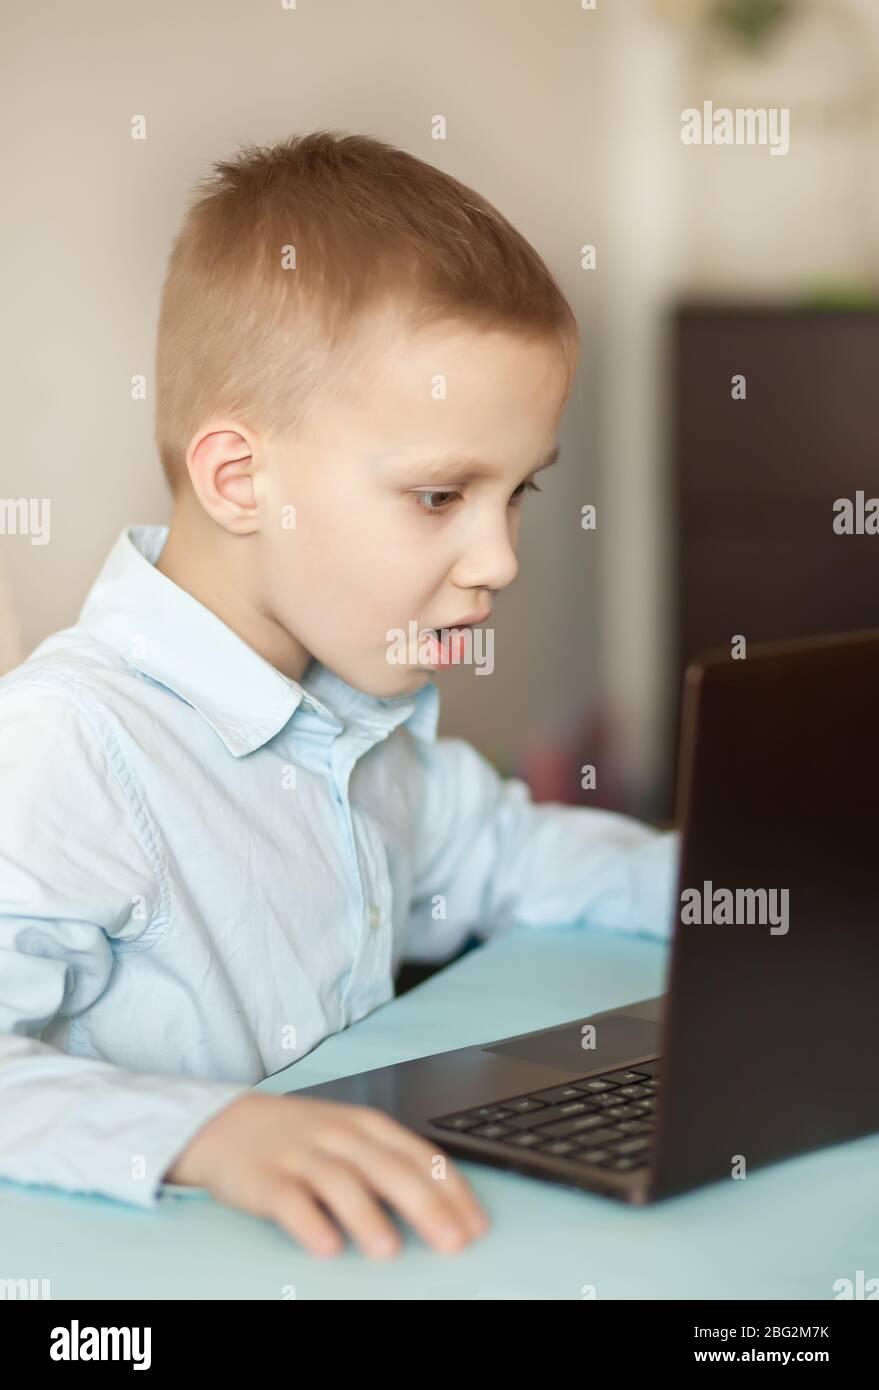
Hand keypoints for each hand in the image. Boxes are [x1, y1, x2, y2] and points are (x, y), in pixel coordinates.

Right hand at [164, 1091, 488, 1258]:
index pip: (420, 1156)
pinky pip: (289, 1201)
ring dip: (367, 1216)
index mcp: (368, 1126)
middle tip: (452, 1242)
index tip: (476, 1226)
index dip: (451, 1191)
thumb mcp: (353, 1137)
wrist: (228, 1123)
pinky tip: (327, 1247)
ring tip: (390, 1250)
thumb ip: (393, 1163)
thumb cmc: (305, 1137)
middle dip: (424, 1206)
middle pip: (388, 1169)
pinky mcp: (265, 1179)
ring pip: (340, 1182)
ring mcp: (301, 1155)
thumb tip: (448, 1206)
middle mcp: (339, 1136)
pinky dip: (310, 1223)